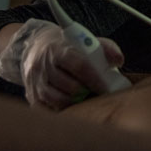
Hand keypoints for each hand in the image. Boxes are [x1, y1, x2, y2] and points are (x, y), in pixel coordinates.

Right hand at [0, 19, 124, 109]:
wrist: (37, 47)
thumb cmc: (69, 46)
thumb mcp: (86, 40)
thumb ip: (106, 48)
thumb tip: (119, 60)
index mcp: (59, 49)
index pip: (80, 66)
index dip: (96, 79)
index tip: (108, 88)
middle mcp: (44, 66)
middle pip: (71, 86)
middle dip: (89, 92)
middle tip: (100, 94)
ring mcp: (35, 82)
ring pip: (60, 100)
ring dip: (77, 102)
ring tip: (87, 96)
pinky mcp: (32, 96)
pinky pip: (50, 109)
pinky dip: (64, 108)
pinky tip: (73, 102)